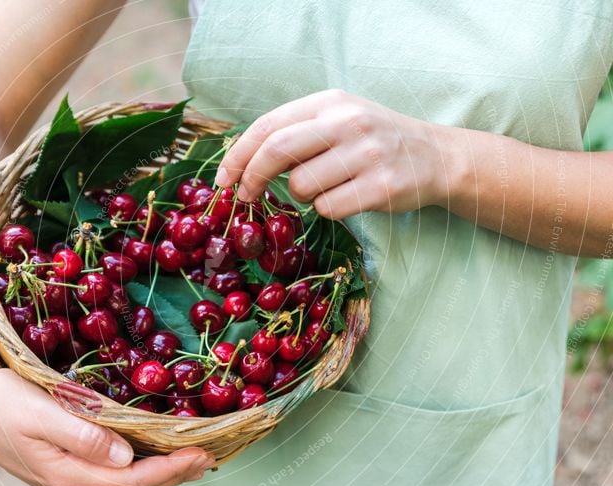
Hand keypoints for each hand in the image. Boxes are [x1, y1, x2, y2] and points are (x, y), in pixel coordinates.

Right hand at [0, 362, 214, 485]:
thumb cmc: (1, 401)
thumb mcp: (39, 413)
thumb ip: (82, 436)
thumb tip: (126, 457)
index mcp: (67, 474)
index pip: (132, 481)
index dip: (170, 469)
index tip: (202, 453)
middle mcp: (71, 483)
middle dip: (174, 475)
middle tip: (209, 456)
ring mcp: (68, 477)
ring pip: (125, 485)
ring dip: (161, 475)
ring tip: (192, 460)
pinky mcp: (65, 465)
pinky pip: (112, 475)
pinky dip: (140, 468)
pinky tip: (153, 455)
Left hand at [215, 89, 454, 218]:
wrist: (436, 157)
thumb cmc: (373, 141)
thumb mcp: (337, 120)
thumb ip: (295, 132)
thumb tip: (241, 163)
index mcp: (329, 102)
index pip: (268, 125)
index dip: (238, 155)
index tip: (223, 179)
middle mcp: (348, 122)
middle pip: (277, 151)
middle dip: (252, 178)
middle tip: (245, 196)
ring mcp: (368, 153)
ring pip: (302, 186)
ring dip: (301, 196)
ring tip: (325, 187)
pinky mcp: (383, 186)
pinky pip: (328, 208)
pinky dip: (327, 210)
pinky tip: (347, 198)